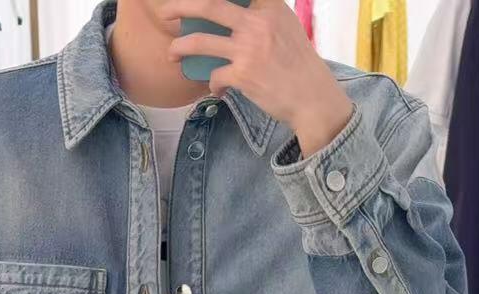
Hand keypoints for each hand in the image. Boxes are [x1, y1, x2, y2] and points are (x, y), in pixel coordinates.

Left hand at [160, 0, 354, 157]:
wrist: (313, 98)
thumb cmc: (300, 65)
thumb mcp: (287, 26)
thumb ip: (264, 15)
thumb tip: (237, 13)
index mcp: (269, 6)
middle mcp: (257, 23)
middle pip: (209, 5)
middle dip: (180, 6)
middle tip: (166, 11)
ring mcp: (248, 49)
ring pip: (201, 42)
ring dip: (181, 46)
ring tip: (172, 51)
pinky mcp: (243, 75)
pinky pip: (214, 76)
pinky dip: (212, 84)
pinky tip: (218, 89)